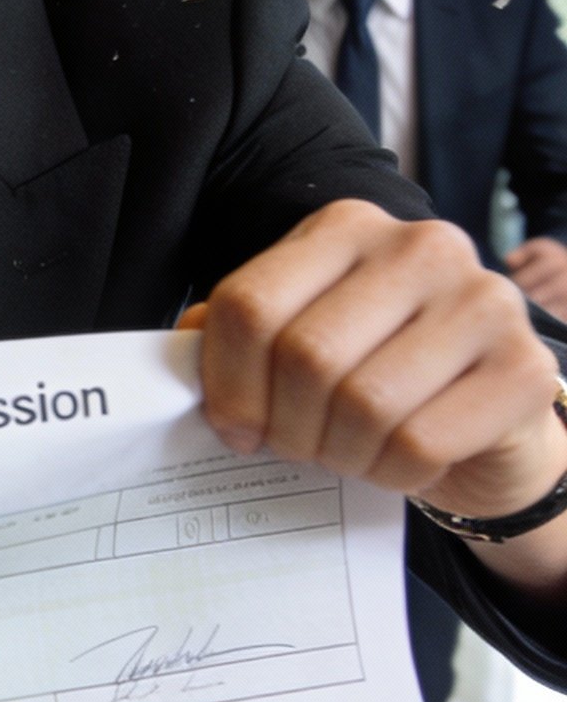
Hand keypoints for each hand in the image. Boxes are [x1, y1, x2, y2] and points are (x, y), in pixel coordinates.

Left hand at [182, 200, 566, 532]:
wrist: (480, 424)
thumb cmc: (368, 375)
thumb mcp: (291, 339)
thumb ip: (230, 334)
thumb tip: (175, 353)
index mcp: (345, 228)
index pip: (248, 305)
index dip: (225, 383)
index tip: (233, 426)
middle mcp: (420, 247)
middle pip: (304, 356)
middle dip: (286, 426)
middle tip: (296, 445)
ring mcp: (483, 301)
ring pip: (363, 404)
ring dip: (339, 452)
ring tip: (346, 452)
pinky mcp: (526, 368)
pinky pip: (419, 444)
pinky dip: (390, 473)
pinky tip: (396, 463)